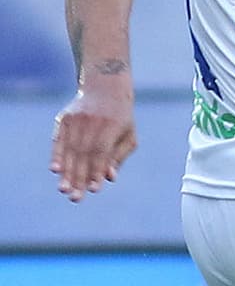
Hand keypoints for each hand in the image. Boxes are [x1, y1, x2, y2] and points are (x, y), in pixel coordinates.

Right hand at [50, 77, 136, 201]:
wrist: (105, 87)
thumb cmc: (121, 118)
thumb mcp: (128, 135)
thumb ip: (119, 157)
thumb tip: (109, 178)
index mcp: (111, 124)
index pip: (102, 152)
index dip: (97, 171)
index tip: (94, 190)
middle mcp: (92, 121)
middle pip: (84, 154)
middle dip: (79, 177)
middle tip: (75, 198)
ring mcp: (76, 119)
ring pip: (70, 149)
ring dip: (67, 171)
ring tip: (64, 190)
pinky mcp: (64, 119)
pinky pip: (59, 140)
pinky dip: (57, 155)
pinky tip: (55, 170)